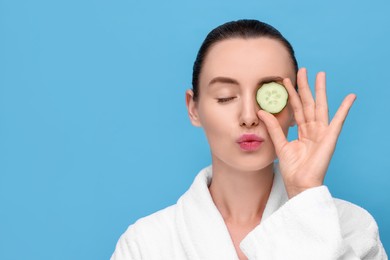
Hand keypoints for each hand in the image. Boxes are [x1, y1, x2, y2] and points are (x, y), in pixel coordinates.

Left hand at [257, 68, 355, 197]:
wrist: (299, 184)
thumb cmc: (292, 169)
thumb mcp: (280, 144)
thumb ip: (273, 127)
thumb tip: (262, 111)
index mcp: (302, 132)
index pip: (297, 108)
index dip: (292, 94)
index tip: (285, 80)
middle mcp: (313, 130)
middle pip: (309, 103)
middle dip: (306, 86)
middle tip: (303, 70)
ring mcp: (322, 133)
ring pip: (320, 107)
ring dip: (320, 90)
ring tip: (320, 74)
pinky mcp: (330, 138)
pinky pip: (338, 121)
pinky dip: (344, 108)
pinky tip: (350, 97)